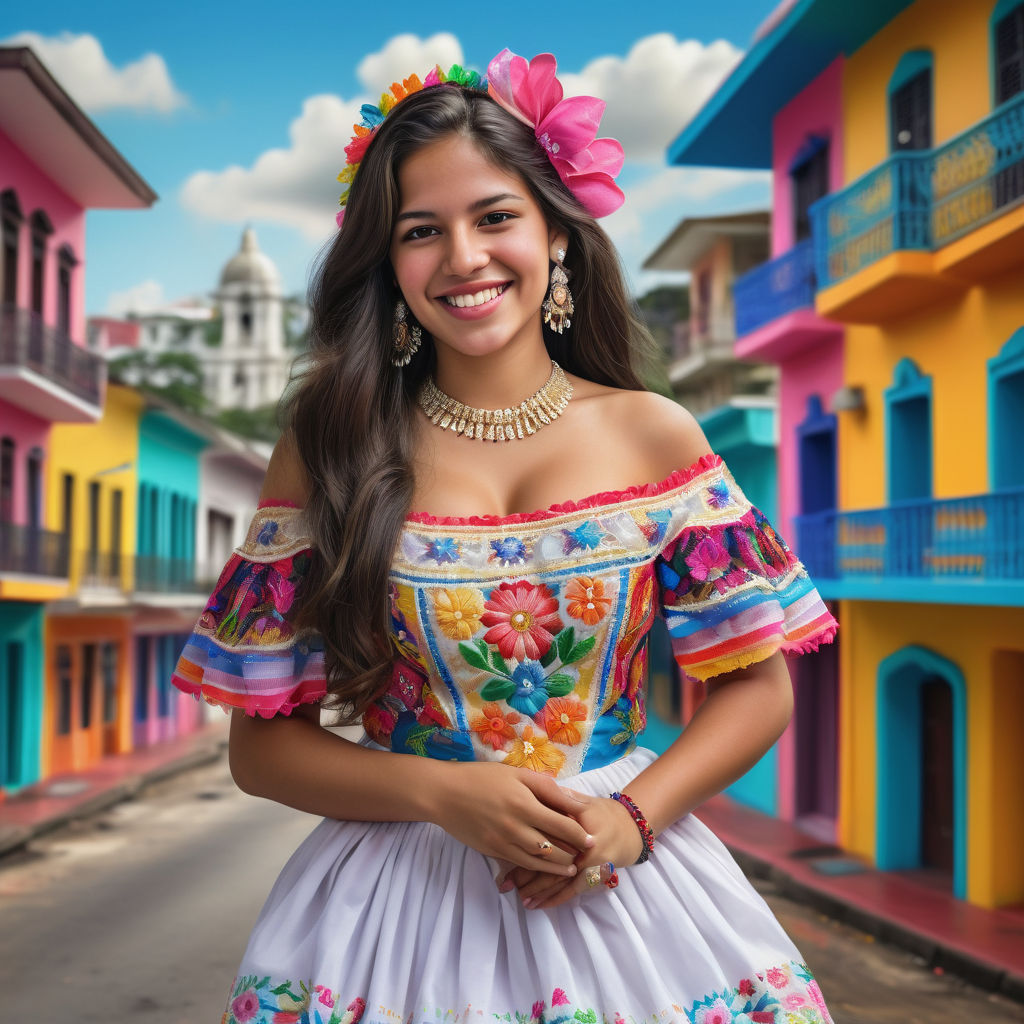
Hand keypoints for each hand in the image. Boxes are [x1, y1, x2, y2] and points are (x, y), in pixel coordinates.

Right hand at [431, 762, 594, 874]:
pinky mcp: (492, 851)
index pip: (562, 824)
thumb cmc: (482, 777)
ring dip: (557, 868)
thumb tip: (573, 798)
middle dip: (573, 854)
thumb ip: (546, 787)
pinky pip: (519, 864)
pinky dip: (535, 870)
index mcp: (525, 804)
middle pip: (553, 847)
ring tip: (571, 869)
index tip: (593, 840)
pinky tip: (544, 871)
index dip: (580, 835)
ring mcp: (503, 842)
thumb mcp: (516, 773)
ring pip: (538, 861)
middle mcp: (516, 827)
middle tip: (586, 857)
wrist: (444, 793)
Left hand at [497, 792, 642, 908]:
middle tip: (506, 884)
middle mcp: (586, 851)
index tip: (506, 854)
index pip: (551, 839)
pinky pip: (573, 891)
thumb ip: (561, 799)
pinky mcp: (593, 878)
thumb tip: (536, 790)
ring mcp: (590, 867)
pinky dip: (555, 899)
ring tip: (520, 899)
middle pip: (553, 865)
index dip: (527, 847)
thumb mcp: (583, 802)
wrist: (630, 830)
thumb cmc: (603, 813)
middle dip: (529, 877)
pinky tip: (539, 905)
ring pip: (561, 882)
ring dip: (540, 892)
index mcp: (580, 829)